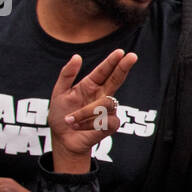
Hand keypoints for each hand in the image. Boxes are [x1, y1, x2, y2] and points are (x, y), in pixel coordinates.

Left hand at [47, 49, 138, 170]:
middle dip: (124, 67)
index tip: (120, 52)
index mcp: (91, 85)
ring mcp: (108, 109)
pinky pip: (106, 120)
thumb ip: (67, 74)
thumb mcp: (59, 92)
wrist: (63, 139)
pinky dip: (90, 124)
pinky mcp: (111, 124)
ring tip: (71, 120)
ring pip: (106, 103)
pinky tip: (81, 127)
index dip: (112, 61)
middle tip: (132, 56)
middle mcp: (102, 95)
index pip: (104, 70)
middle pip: (117, 78)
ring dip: (85, 112)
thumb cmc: (61, 115)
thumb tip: (77, 56)